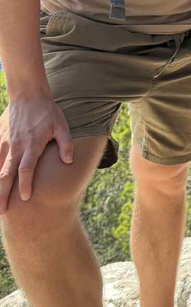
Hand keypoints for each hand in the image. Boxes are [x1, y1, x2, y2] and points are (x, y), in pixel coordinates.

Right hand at [0, 94, 72, 213]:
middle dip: (3, 194)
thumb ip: (66, 144)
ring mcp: (5, 143)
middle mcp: (16, 146)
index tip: (25, 199)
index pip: (26, 169)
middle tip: (2, 212)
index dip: (25, 184)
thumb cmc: (48, 112)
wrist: (28, 94)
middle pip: (6, 174)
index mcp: (32, 144)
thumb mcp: (62, 126)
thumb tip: (68, 162)